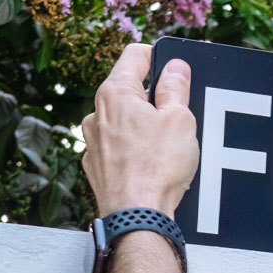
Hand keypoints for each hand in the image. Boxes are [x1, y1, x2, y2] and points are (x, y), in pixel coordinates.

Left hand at [81, 44, 197, 217]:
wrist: (137, 217)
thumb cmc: (156, 169)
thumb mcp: (179, 119)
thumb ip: (176, 88)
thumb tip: (175, 68)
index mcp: (114, 93)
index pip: (135, 55)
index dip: (159, 57)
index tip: (175, 70)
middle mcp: (97, 114)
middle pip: (128, 89)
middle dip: (154, 96)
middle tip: (177, 113)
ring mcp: (93, 142)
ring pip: (122, 120)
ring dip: (143, 125)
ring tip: (166, 144)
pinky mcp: (97, 167)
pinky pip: (118, 146)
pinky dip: (133, 149)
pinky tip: (151, 163)